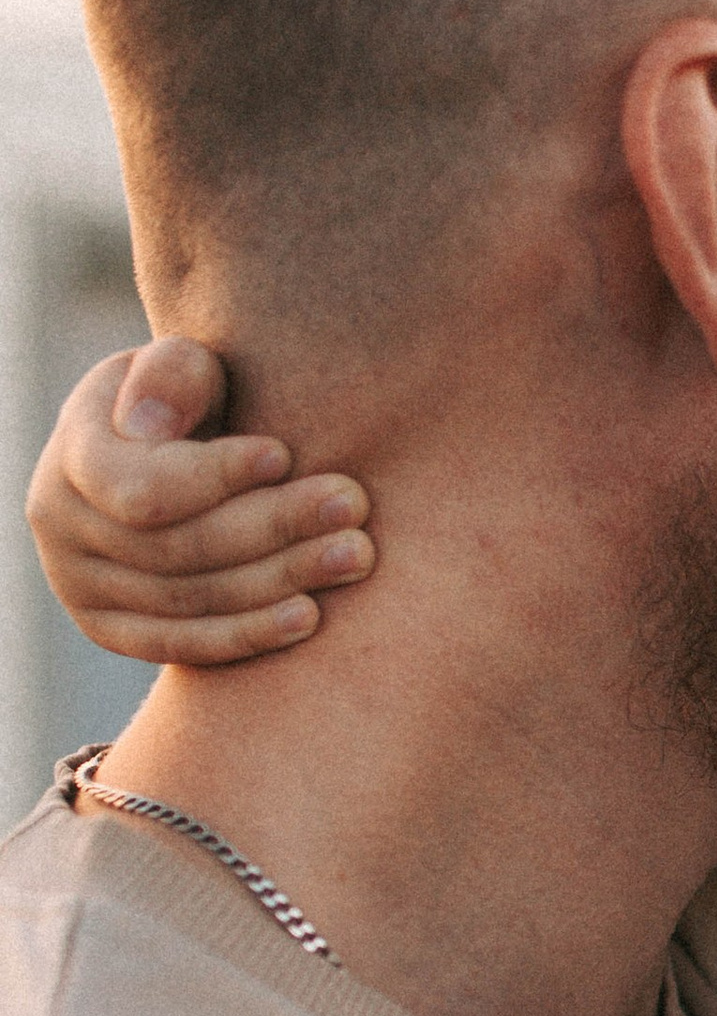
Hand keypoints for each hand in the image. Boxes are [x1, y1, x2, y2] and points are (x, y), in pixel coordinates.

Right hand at [24, 336, 372, 664]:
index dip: (213, 475)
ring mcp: (81, 587)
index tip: (284, 454)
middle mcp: (62, 527)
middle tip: (353, 506)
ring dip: (280, 578)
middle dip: (272, 525)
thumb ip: (172, 376)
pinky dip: (249, 634)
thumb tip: (147, 426)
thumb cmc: (190, 405)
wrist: (167, 465)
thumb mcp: (180, 370)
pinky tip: (310, 616)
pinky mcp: (114, 632)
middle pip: (176, 547)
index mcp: (74, 457)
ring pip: (189, 599)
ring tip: (356, 554)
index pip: (141, 486)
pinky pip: (183, 645)